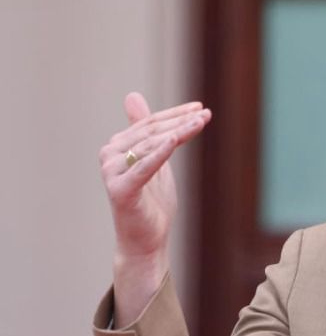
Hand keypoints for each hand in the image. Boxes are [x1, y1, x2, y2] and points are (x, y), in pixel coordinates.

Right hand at [98, 92, 210, 325]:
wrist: (145, 240)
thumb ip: (147, 131)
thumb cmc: (151, 201)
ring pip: (152, 146)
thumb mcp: (154, 160)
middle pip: (152, 133)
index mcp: (116, 146)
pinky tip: (175, 140)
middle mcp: (110, 155)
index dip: (175, 114)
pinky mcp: (120, 190)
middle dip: (180, 121)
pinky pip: (144, 168)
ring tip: (200, 122)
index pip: (150, 124)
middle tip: (205, 113)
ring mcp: (112, 173)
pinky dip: (160, 153)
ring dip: (178, 132)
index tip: (200, 107)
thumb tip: (131, 95)